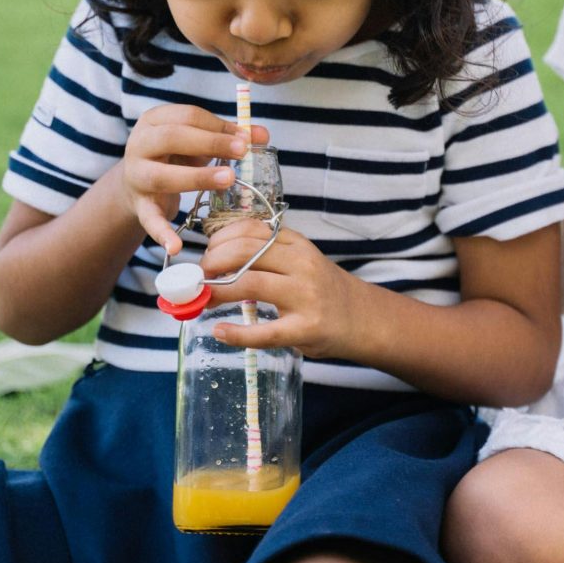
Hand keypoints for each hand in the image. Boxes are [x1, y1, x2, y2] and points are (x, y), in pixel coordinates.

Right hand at [120, 104, 268, 253]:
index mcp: (156, 121)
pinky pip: (149, 219)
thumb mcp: (200, 139)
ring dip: (197, 177)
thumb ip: (229, 135)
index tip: (246, 138)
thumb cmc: (177, 153)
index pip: (188, 116)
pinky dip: (162, 233)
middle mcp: (139, 144)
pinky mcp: (139, 205)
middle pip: (172, 138)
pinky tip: (176, 246)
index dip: (219, 126)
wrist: (138, 181)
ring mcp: (137, 176)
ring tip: (229, 179)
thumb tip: (262, 135)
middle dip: (210, 143)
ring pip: (161, 176)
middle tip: (242, 152)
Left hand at [201, 219, 360, 359]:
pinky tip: (221, 331)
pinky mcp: (305, 328)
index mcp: (298, 245)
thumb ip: (269, 255)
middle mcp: (302, 264)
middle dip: (211, 264)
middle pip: (244, 252)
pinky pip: (263, 332)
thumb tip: (216, 258)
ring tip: (205, 300)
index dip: (219, 240)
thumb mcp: (302, 260)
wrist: (363, 318)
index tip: (207, 254)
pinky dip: (236, 333)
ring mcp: (305, 296)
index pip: (250, 229)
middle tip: (200, 279)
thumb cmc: (323, 289)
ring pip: (250, 284)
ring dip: (217, 292)